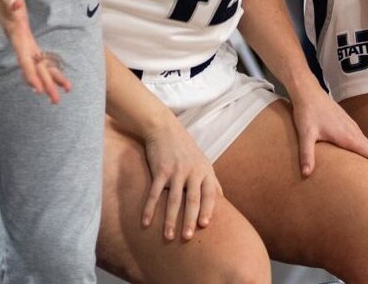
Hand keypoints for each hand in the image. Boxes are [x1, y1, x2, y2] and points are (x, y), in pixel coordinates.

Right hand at [0, 0, 70, 102]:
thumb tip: (18, 5)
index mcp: (15, 30)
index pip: (24, 56)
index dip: (31, 73)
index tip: (38, 90)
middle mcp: (18, 36)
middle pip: (32, 64)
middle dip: (44, 82)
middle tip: (56, 100)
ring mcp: (20, 35)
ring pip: (36, 60)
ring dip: (47, 76)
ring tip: (62, 90)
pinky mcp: (23, 30)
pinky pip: (36, 52)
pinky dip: (44, 63)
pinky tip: (51, 71)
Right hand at [141, 119, 220, 240]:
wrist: (165, 129)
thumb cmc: (185, 149)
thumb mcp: (203, 162)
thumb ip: (211, 180)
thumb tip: (221, 198)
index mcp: (205, 170)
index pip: (210, 193)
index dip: (208, 209)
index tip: (205, 225)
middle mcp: (193, 170)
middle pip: (193, 199)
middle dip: (190, 219)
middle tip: (187, 237)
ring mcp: (176, 170)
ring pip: (174, 199)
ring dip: (170, 219)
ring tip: (168, 236)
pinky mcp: (160, 170)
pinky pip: (154, 193)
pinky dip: (150, 208)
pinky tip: (146, 222)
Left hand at [290, 82, 367, 177]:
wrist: (308, 92)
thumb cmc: (307, 112)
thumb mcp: (306, 135)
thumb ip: (307, 155)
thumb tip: (306, 174)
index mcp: (346, 135)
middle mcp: (352, 129)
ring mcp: (350, 124)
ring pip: (367, 142)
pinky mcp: (346, 122)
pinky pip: (361, 137)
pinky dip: (366, 147)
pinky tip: (362, 153)